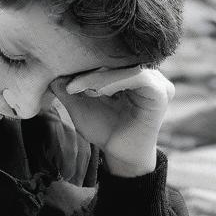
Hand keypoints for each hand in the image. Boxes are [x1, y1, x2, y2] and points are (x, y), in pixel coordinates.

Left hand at [50, 67, 174, 176]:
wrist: (122, 156)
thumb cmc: (104, 130)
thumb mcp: (81, 107)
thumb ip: (68, 90)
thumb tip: (54, 74)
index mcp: (130, 72)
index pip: (107, 59)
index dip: (84, 66)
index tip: (65, 82)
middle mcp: (146, 73)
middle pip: (117, 60)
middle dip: (91, 71)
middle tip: (71, 85)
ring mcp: (157, 81)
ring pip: (125, 67)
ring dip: (100, 77)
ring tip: (84, 90)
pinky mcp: (161, 91)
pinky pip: (138, 77)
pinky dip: (115, 82)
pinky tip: (100, 93)